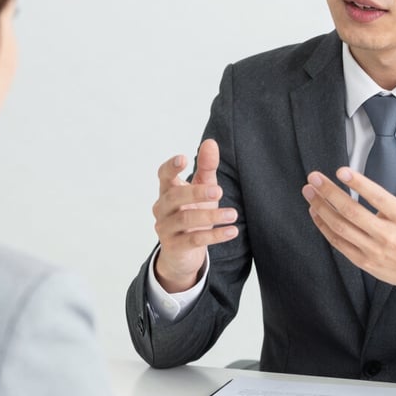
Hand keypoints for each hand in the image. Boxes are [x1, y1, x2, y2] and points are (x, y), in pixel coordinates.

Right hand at [152, 139, 237, 292]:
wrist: (181, 253)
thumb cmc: (192, 213)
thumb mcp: (202, 188)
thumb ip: (206, 167)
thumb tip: (211, 142)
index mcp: (167, 190)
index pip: (163, 175)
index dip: (171, 167)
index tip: (184, 158)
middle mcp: (162, 208)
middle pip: (174, 197)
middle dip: (196, 193)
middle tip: (219, 191)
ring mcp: (165, 228)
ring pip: (185, 219)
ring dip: (211, 216)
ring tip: (233, 214)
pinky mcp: (174, 247)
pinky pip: (194, 240)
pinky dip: (215, 235)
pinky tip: (232, 231)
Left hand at [302, 145, 395, 308]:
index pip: (378, 198)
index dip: (359, 184)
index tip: (341, 171)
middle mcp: (388, 235)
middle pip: (352, 212)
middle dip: (329, 193)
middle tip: (314, 177)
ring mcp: (374, 250)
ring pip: (341, 228)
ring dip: (321, 208)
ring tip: (309, 191)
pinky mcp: (363, 260)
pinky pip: (338, 243)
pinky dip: (324, 226)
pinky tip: (315, 212)